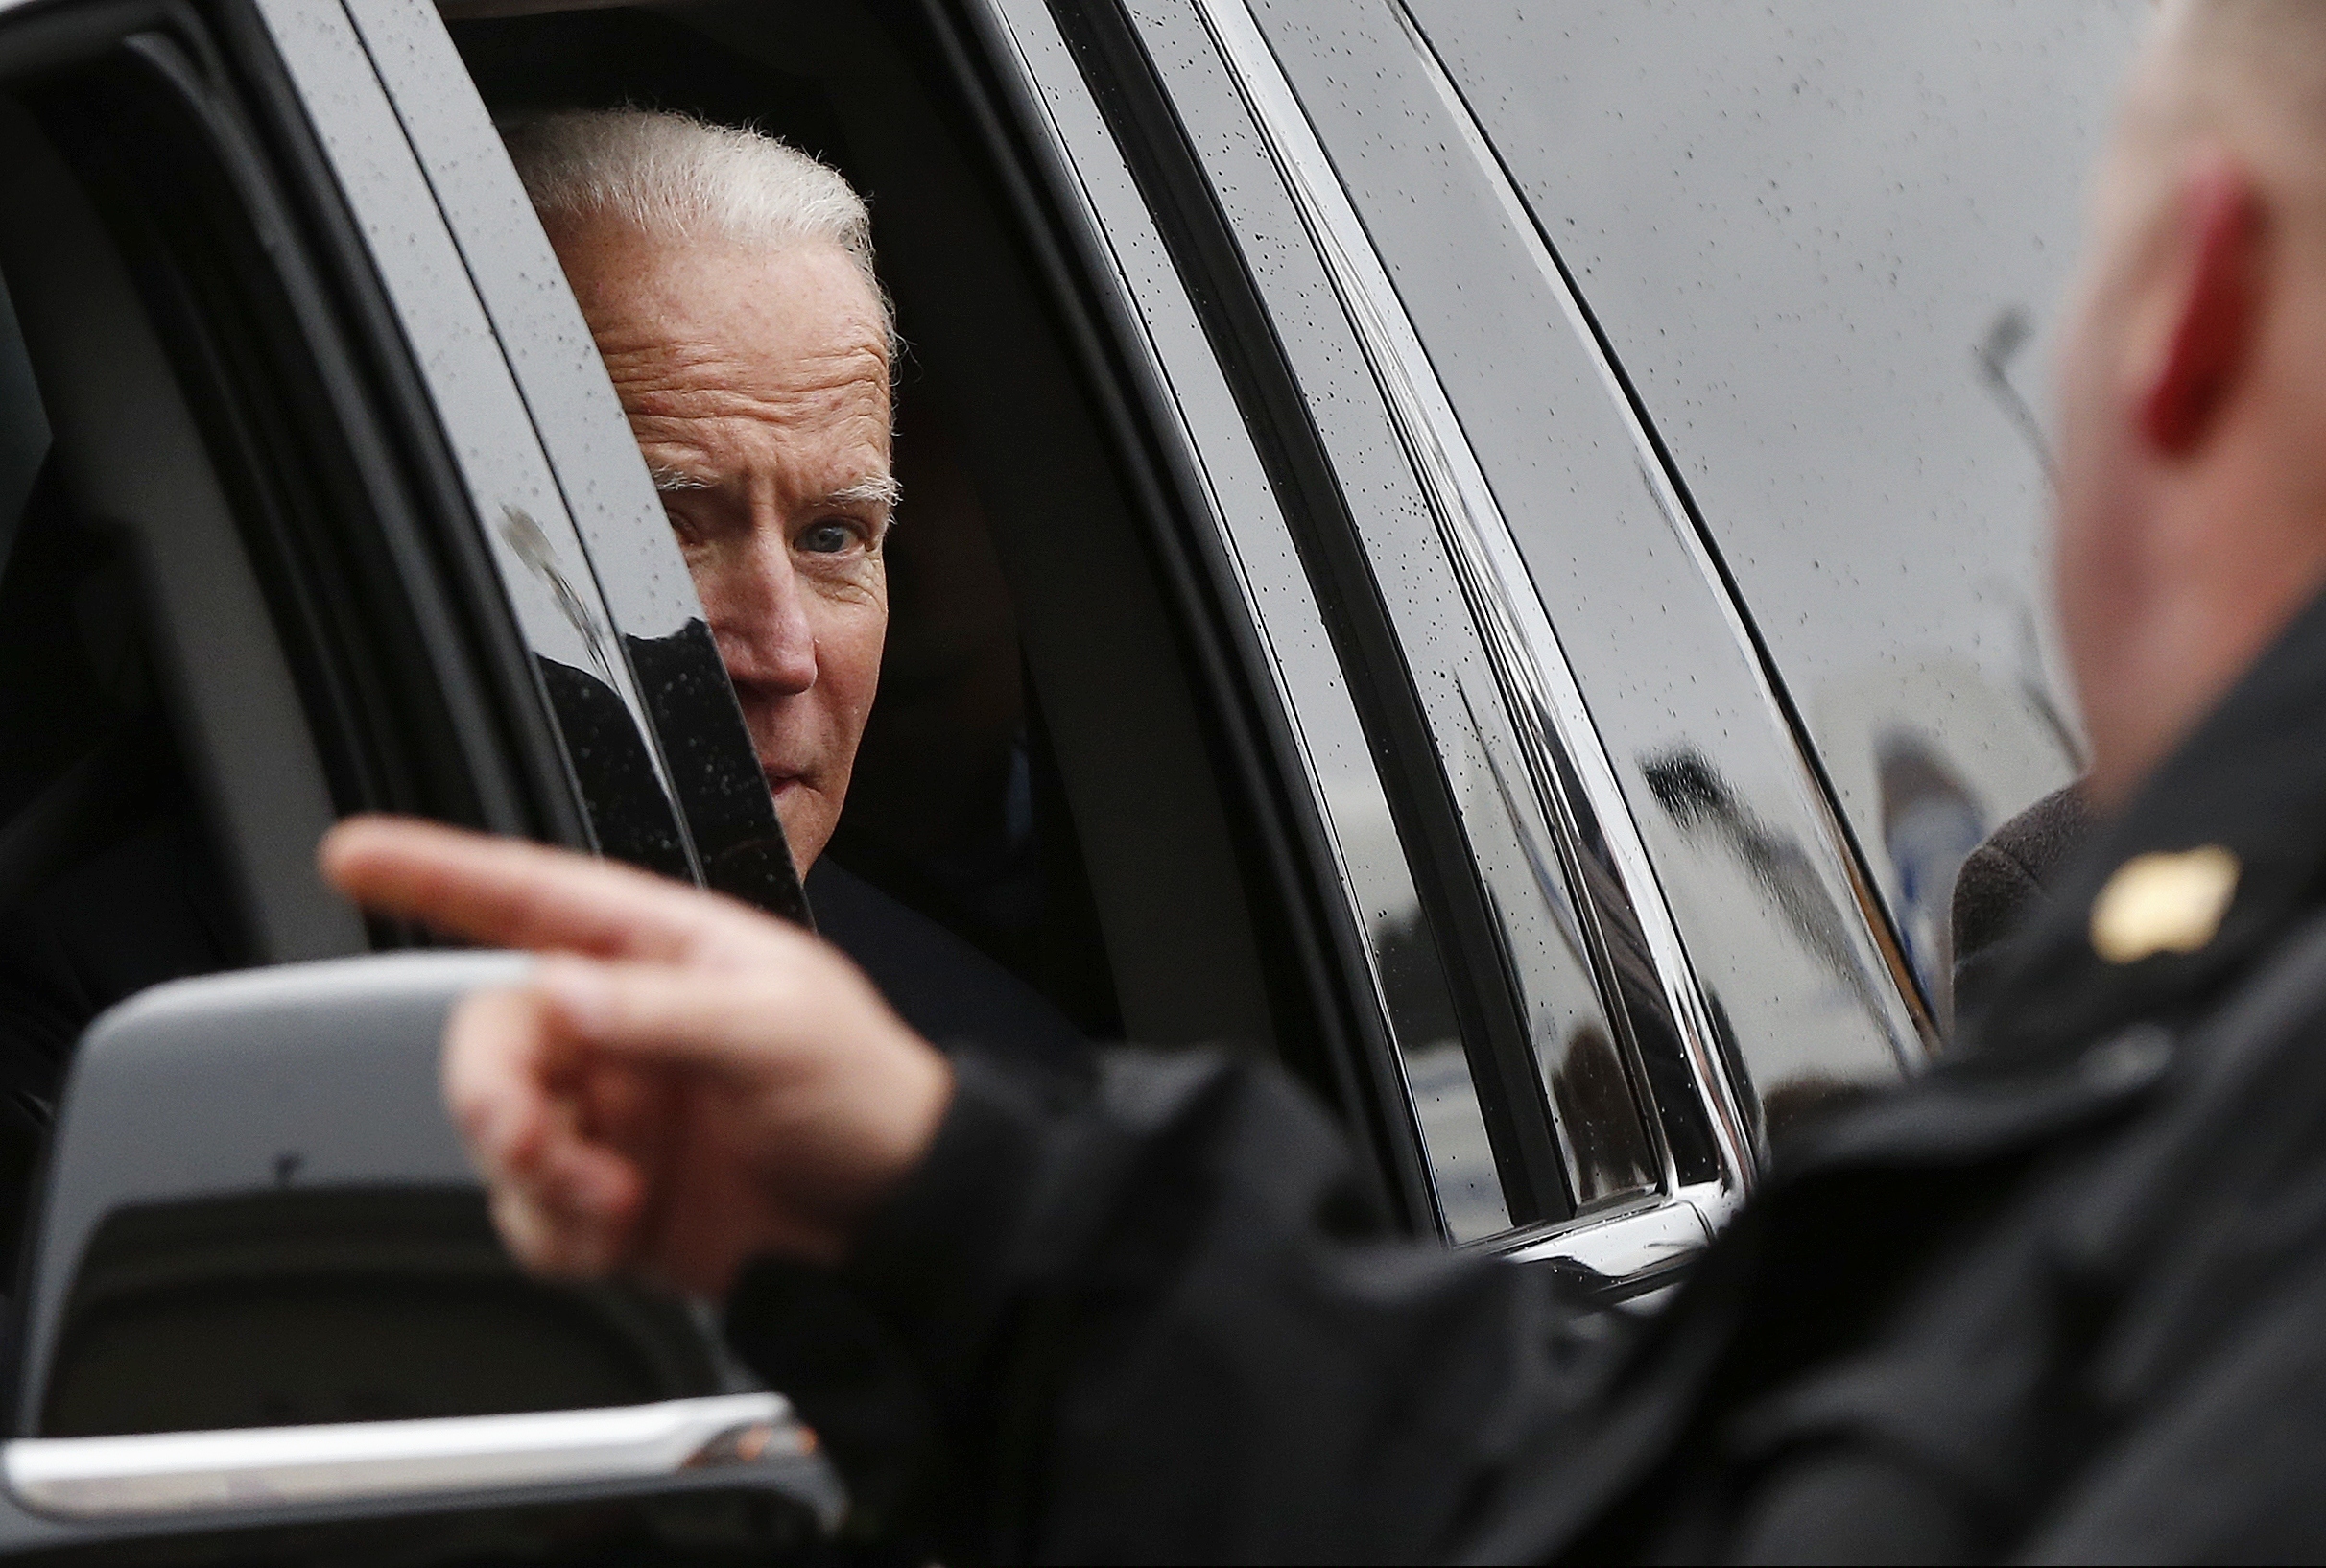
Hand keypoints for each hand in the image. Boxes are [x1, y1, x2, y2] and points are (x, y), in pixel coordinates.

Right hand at [319, 816, 951, 1295]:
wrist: (896, 1225)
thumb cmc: (866, 1096)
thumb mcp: (777, 1033)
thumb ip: (663, 1014)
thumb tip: (563, 996)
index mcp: (663, 952)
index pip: (532, 896)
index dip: (439, 869)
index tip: (356, 851)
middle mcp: (621, 1025)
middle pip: (492, 1033)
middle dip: (492, 1090)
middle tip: (529, 1135)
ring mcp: (609, 1111)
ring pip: (495, 1129)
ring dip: (533, 1172)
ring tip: (606, 1193)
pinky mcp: (603, 1195)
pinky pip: (524, 1211)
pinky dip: (554, 1230)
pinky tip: (619, 1228)